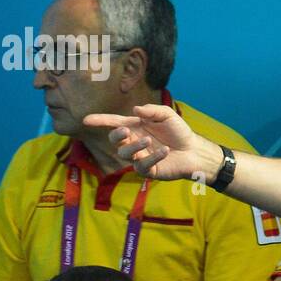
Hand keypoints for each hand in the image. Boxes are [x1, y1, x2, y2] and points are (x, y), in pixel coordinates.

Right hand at [82, 105, 222, 181]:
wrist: (194, 151)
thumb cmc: (179, 132)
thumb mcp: (167, 115)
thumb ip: (152, 111)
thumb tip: (135, 109)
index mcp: (136, 127)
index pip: (114, 123)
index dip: (100, 121)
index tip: (86, 120)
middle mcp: (134, 142)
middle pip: (115, 140)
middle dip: (117, 135)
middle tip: (126, 131)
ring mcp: (140, 157)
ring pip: (125, 154)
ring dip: (135, 146)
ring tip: (148, 140)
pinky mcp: (148, 171)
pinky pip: (143, 165)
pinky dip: (153, 157)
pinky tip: (164, 150)